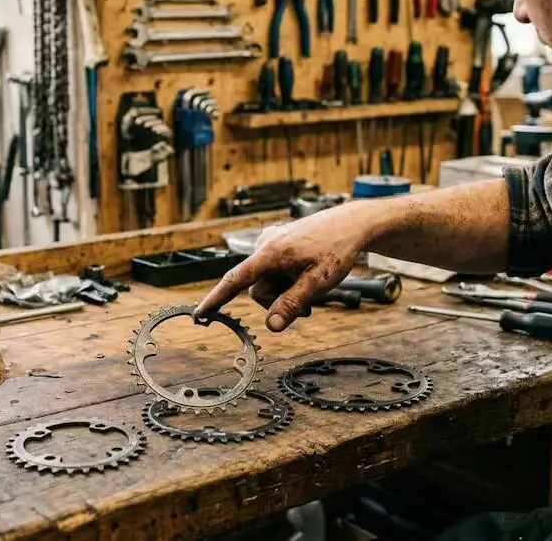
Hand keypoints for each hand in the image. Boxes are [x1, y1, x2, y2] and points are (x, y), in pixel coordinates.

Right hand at [193, 203, 377, 331]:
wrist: (352, 224)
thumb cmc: (337, 249)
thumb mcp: (318, 282)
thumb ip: (292, 304)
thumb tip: (271, 327)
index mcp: (270, 252)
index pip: (235, 280)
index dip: (216, 300)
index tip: (199, 315)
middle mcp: (265, 244)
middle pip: (259, 289)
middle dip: (279, 301)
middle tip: (308, 307)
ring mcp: (271, 242)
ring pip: (268, 282)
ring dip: (286, 292)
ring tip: (312, 289)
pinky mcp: (278, 243)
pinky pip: (274, 271)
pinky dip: (288, 281)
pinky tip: (307, 276)